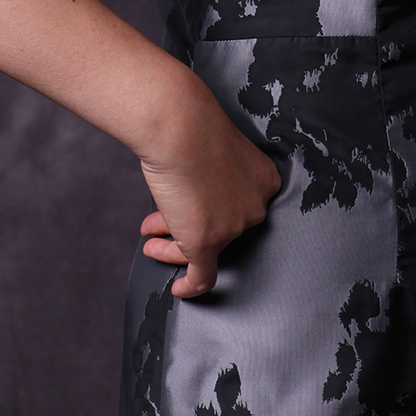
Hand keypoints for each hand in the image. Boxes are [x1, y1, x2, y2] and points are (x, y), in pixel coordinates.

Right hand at [138, 74, 281, 297]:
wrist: (180, 127)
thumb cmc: (192, 127)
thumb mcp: (214, 149)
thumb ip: (215, 174)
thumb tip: (195, 193)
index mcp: (264, 181)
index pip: (239, 206)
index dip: (210, 208)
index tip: (189, 208)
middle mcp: (256, 206)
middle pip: (222, 228)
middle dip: (187, 223)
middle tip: (162, 223)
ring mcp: (234, 227)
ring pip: (206, 250)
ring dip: (174, 246)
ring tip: (151, 238)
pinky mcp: (209, 243)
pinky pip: (203, 277)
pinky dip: (191, 287)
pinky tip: (178, 289)